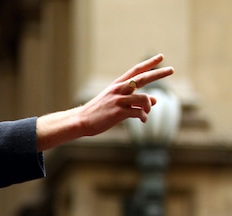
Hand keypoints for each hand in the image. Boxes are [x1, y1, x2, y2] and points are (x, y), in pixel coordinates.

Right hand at [36, 54, 174, 150]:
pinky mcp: (118, 112)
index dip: (149, 63)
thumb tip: (155, 100)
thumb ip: (135, 100)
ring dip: (149, 106)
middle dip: (158, 73)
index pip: (136, 71)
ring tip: (147, 113)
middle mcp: (119, 89)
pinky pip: (138, 112)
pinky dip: (144, 116)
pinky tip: (143, 120)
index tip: (161, 57)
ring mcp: (118, 100)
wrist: (81, 121)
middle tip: (171, 69)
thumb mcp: (116, 103)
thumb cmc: (98, 112)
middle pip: (143, 78)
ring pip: (144, 98)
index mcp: (117, 85)